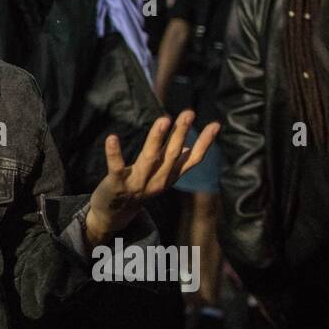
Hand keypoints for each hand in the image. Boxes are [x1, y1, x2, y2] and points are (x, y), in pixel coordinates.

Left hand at [86, 111, 218, 239]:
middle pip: (172, 154)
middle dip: (180, 133)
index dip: (204, 143)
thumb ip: (173, 162)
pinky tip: (112, 138)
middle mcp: (157, 180)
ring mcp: (137, 183)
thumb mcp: (159, 176)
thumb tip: (188, 147)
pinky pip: (117, 168)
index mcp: (170, 176)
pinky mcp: (117, 184)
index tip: (215, 125)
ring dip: (156, 139)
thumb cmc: (138, 189)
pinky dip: (114, 154)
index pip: (192, 159)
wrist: (115, 215)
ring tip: (163, 120)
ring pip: (149, 158)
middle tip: (189, 113)